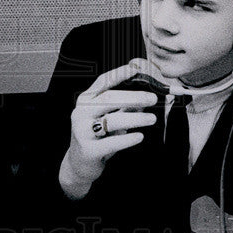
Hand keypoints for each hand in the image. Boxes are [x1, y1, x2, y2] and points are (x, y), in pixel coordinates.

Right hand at [60, 59, 158, 197]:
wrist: (79, 164)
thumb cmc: (98, 136)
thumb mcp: (107, 117)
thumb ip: (123, 106)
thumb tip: (147, 95)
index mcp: (86, 100)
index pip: (103, 82)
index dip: (119, 74)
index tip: (135, 69)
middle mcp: (81, 113)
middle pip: (109, 99)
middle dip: (133, 97)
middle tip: (153, 99)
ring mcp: (82, 131)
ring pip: (111, 120)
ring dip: (135, 118)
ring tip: (152, 119)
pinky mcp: (88, 150)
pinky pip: (111, 142)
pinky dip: (127, 139)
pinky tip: (140, 137)